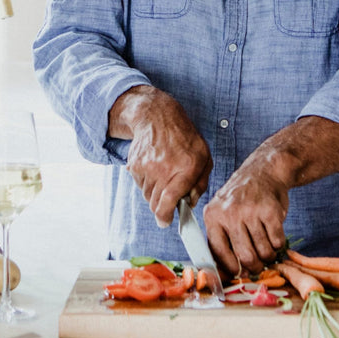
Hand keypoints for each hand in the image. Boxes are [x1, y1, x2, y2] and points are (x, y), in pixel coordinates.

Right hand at [113, 87, 212, 227]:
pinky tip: (154, 167)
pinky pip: (139, 185)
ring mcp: (147, 166)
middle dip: (162, 206)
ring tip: (163, 175)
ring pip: (147, 196)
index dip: (165, 217)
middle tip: (168, 196)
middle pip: (155, 204)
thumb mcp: (204, 156)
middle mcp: (165, 167)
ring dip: (154, 193)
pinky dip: (146, 182)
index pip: (169, 201)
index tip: (165, 221)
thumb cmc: (185, 138)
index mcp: (187, 167)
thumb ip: (200, 183)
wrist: (158, 116)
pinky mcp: (135, 165)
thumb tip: (190, 204)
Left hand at [203, 160, 288, 275]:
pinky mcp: (270, 210)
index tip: (240, 273)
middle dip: (255, 267)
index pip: (219, 253)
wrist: (264, 170)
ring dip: (268, 255)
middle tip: (259, 266)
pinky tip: (275, 234)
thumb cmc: (242, 197)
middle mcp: (230, 213)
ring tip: (268, 248)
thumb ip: (221, 238)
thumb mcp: (223, 211)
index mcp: (213, 216)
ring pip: (263, 251)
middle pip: (245, 256)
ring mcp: (250, 211)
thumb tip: (225, 273)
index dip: (231, 269)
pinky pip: (277, 241)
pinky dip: (279, 244)